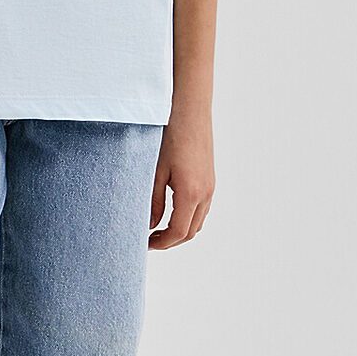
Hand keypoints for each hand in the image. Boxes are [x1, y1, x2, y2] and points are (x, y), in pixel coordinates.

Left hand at [149, 106, 214, 247]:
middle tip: (150, 240)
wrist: (190, 111)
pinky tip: (171, 211)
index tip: (146, 244)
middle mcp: (205, 194)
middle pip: (191, 231)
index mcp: (191, 194)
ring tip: (158, 228)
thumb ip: (154, 202)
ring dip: (180, 230)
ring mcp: (210, 186)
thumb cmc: (170, 136)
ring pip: (198, 221)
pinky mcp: (210, 179)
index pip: (178, 232)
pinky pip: (202, 208)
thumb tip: (151, 225)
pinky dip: (188, 217)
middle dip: (171, 240)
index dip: (162, 243)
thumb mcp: (155, 172)